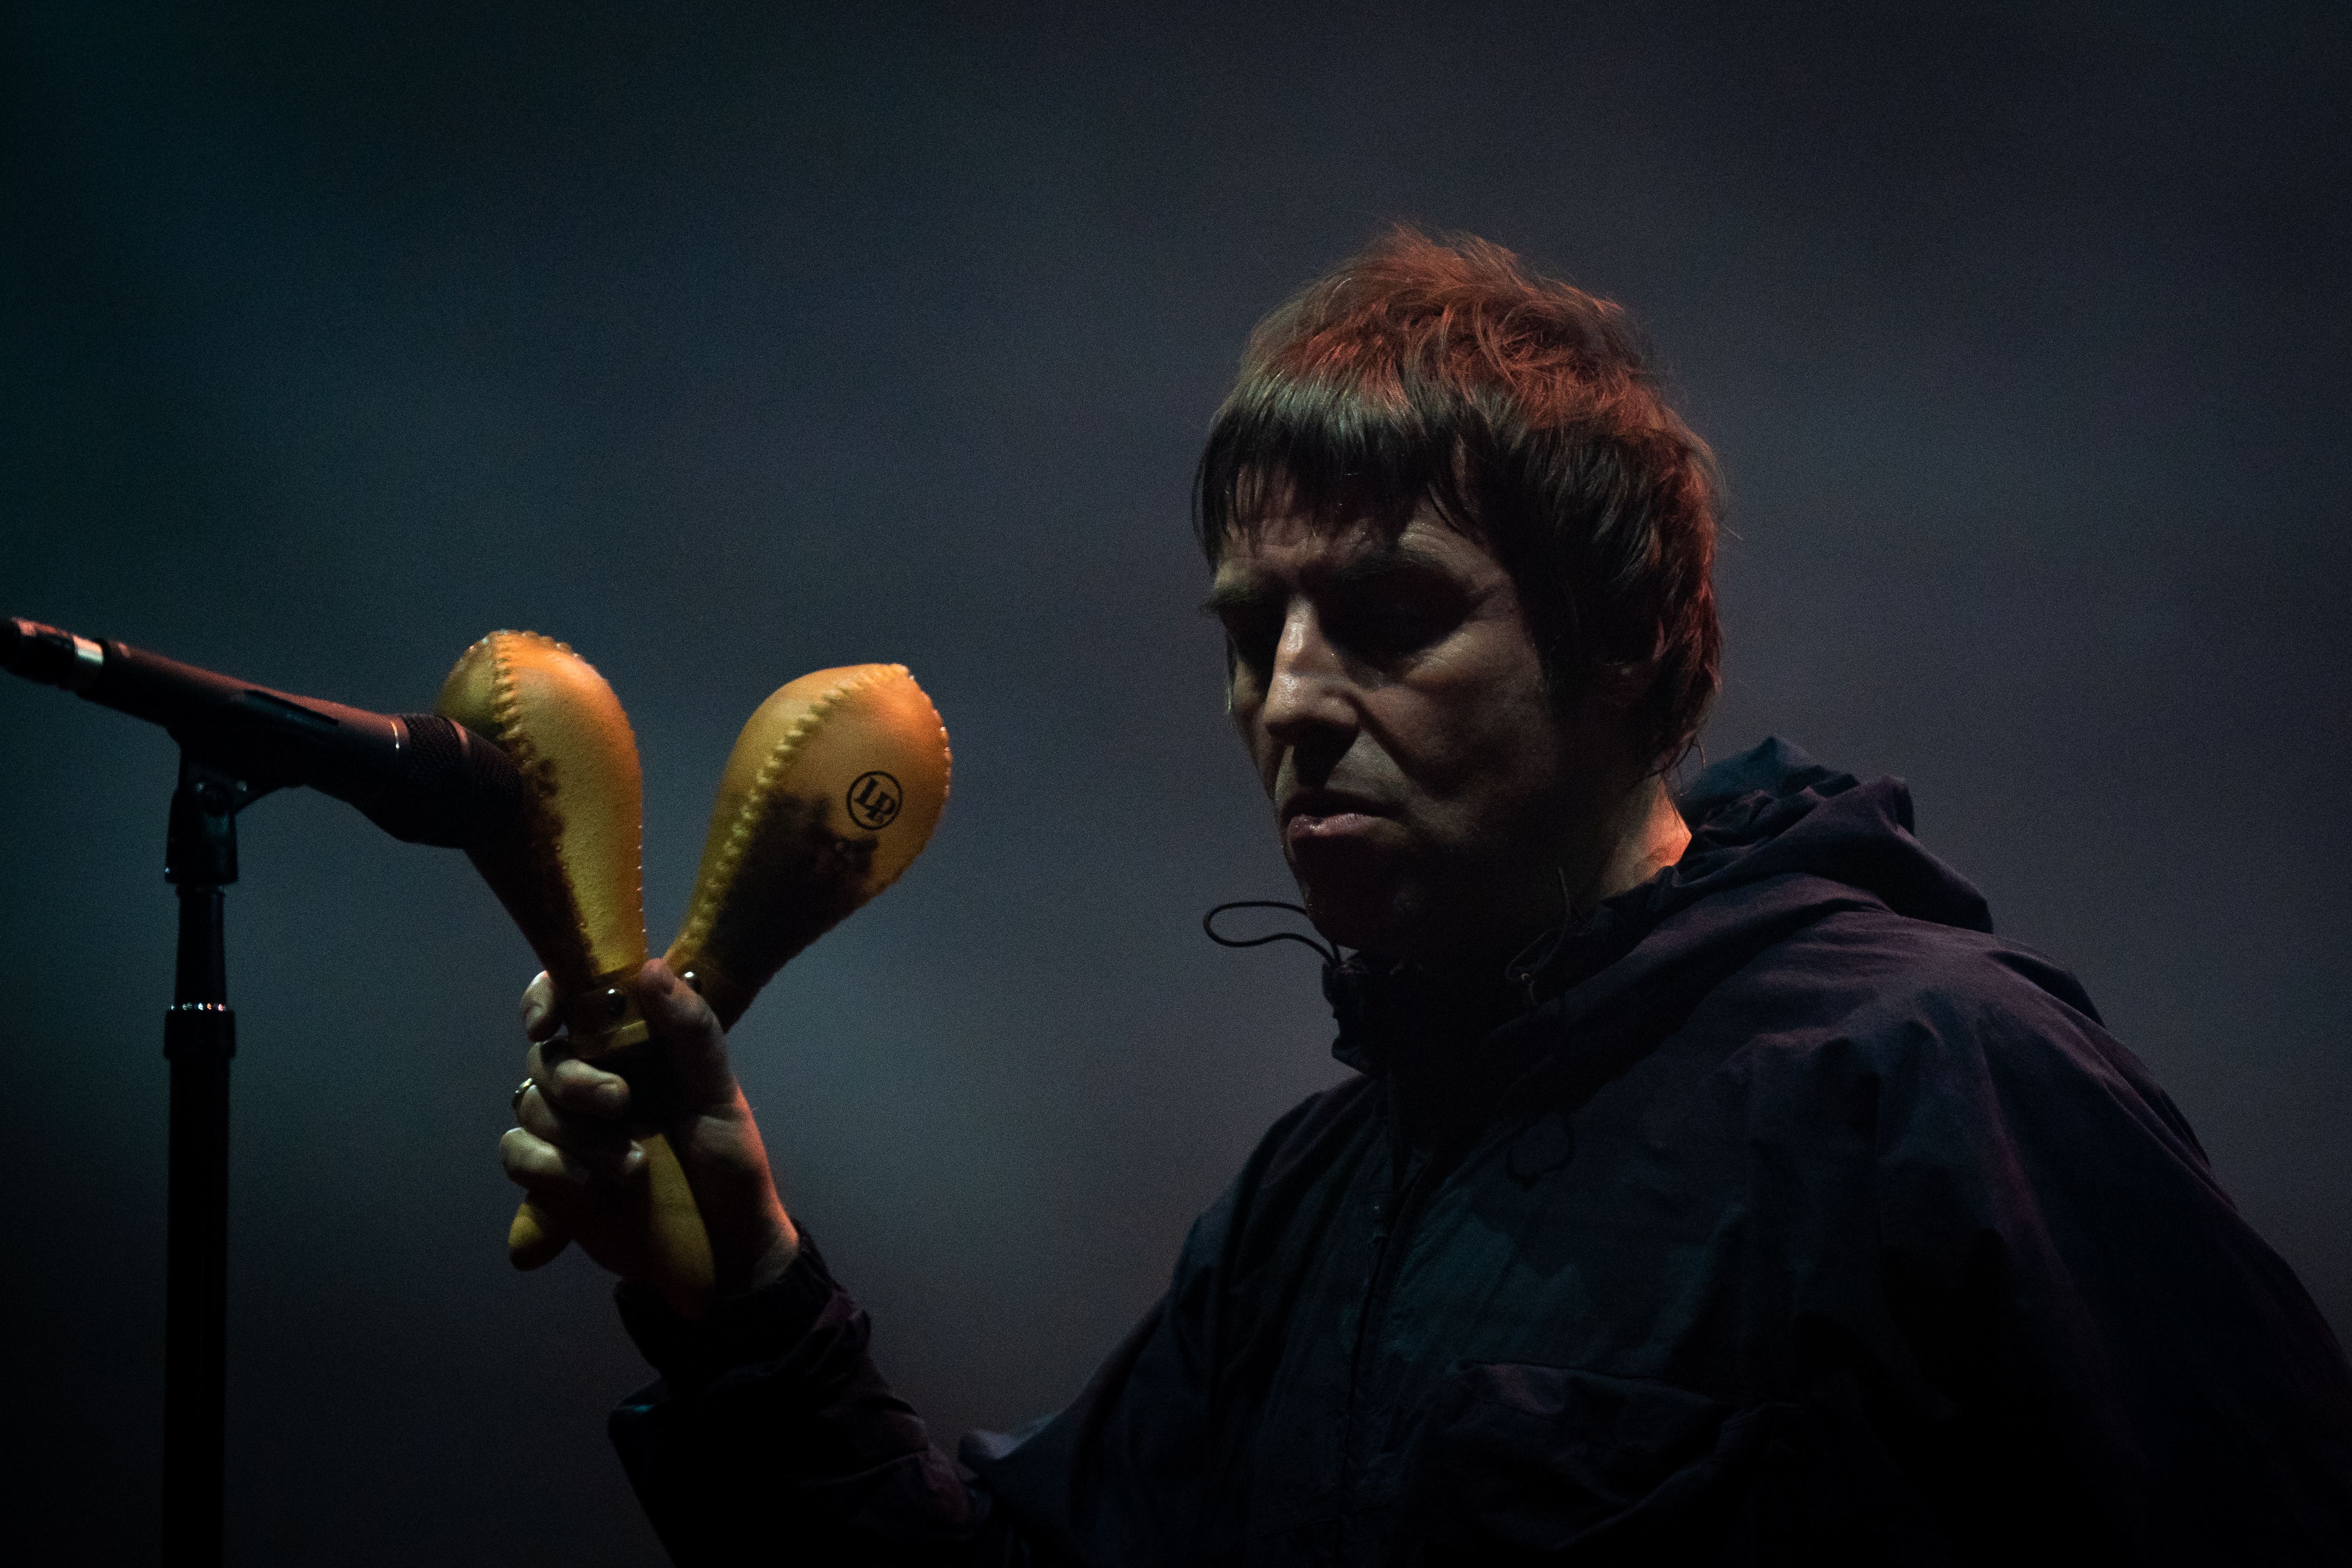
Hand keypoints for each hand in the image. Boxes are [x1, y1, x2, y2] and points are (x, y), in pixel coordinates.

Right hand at [500, 959, 799, 1296]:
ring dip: (576, 1134)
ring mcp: (570, 1127)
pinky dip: (547, 1166)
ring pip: (530, 1104)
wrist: (724, 1247)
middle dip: (574, 1078)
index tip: (548, 1021)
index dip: (546, 997)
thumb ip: (691, 1031)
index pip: (572, 1000)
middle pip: (546, 1056)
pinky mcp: (552, 1175)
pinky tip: (591, 1186)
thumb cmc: (729, 1162)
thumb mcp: (720, 1094)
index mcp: (634, 1047)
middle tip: (621, 1103)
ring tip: (632, 1167)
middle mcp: (595, 1078)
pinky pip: (517, 1152)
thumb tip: (650, 968)